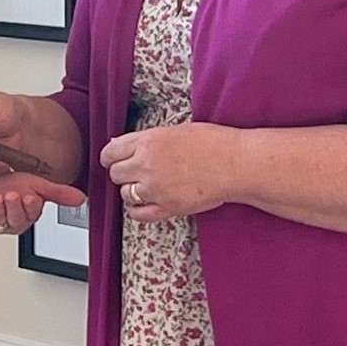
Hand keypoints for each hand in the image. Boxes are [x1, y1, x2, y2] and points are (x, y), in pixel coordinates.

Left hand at [0, 174, 85, 237]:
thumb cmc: (10, 186)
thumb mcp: (36, 185)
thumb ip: (58, 193)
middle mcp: (13, 220)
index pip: (33, 213)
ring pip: (0, 219)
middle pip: (16, 218)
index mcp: (29, 213)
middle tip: (13, 195)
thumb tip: (82, 198)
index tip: (31, 196)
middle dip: (15, 206)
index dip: (31, 205)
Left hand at [101, 122, 237, 220]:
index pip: (111, 151)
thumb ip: (147, 139)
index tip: (113, 160)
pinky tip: (146, 203)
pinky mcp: (167, 208)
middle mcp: (147, 165)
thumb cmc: (213, 143)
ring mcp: (155, 189)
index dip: (110, 157)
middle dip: (123, 173)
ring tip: (148, 187)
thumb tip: (123, 144)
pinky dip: (138, 210)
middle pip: (115, 174)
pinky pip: (138, 214)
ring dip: (132, 191)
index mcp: (149, 142)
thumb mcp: (175, 131)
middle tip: (135, 173)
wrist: (236, 164)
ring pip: (125, 194)